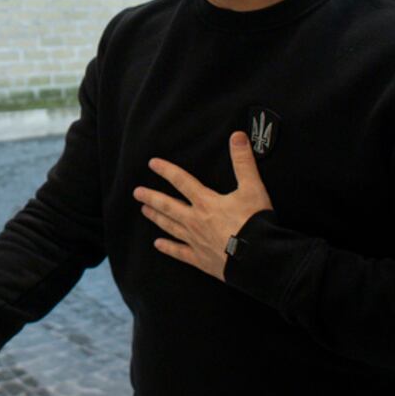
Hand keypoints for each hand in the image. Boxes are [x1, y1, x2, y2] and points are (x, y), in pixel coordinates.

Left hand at [132, 131, 272, 280]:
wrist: (257, 258)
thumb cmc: (255, 223)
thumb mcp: (252, 188)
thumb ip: (243, 162)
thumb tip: (237, 137)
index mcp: (206, 203)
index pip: (182, 181)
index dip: (167, 171)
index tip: (152, 164)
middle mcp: (196, 220)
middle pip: (168, 206)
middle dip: (151, 197)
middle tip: (137, 192)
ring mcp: (196, 241)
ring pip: (170, 226)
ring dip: (156, 217)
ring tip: (144, 211)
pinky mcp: (201, 259)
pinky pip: (180, 253)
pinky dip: (168, 248)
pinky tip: (158, 244)